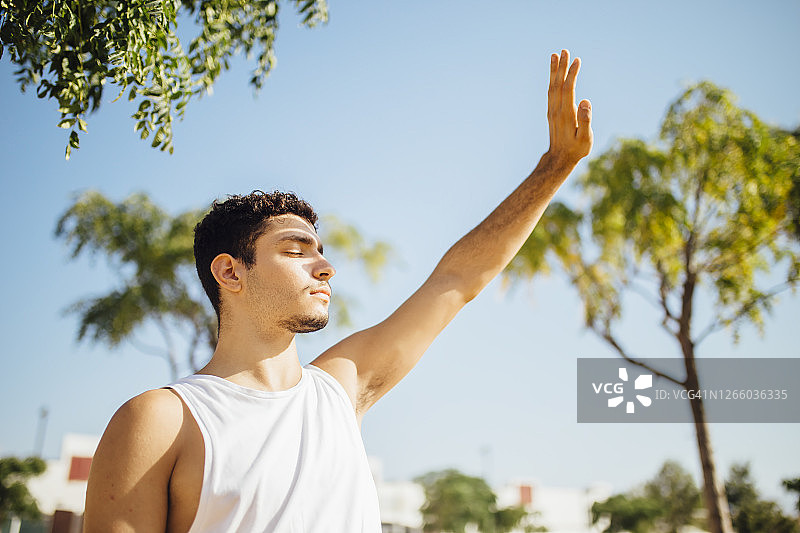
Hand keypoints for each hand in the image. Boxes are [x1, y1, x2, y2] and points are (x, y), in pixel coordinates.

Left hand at [546, 49, 592, 167]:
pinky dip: (552, 80)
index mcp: (566, 114)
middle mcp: (556, 110)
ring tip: (555, 55)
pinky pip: (550, 92)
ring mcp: (552, 111)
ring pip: (552, 87)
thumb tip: (585, 101)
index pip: (568, 89)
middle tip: (565, 50)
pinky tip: (554, 73)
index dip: (572, 74)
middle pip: (558, 84)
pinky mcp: (551, 112)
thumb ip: (585, 120)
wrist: (559, 159)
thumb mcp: (585, 139)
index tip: (577, 60)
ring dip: (554, 71)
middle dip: (562, 67)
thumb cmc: (576, 149)